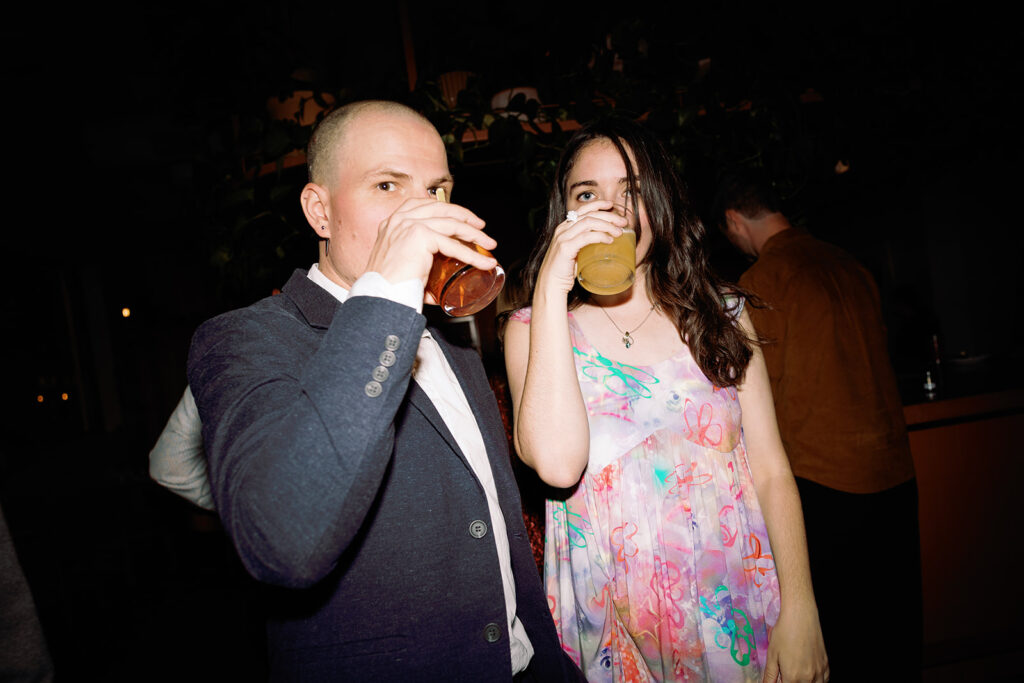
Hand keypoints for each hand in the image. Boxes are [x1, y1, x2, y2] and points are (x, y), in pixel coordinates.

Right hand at [363, 197, 495, 302]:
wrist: (380, 296)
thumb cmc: (387, 287)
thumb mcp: (402, 268)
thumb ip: (418, 271)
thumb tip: (436, 291)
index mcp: (392, 223)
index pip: (423, 205)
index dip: (447, 208)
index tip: (463, 218)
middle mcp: (399, 220)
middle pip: (441, 208)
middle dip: (465, 216)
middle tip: (481, 228)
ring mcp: (410, 225)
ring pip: (452, 224)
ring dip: (475, 235)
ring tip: (488, 244)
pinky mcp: (420, 236)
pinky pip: (453, 245)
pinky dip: (472, 255)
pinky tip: (482, 262)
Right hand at [535, 201, 627, 298]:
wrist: (550, 284)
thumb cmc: (564, 271)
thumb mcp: (575, 253)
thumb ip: (585, 245)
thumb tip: (606, 242)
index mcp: (564, 228)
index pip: (582, 209)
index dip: (597, 204)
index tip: (611, 204)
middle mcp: (562, 229)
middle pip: (589, 215)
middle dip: (608, 215)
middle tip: (623, 222)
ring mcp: (563, 238)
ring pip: (589, 223)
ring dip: (607, 225)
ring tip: (619, 232)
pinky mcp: (565, 248)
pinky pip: (586, 237)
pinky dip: (600, 236)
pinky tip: (609, 240)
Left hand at [762, 603, 828, 682]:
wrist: (801, 616)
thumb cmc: (784, 632)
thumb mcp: (772, 655)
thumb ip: (770, 675)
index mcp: (793, 677)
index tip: (780, 678)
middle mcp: (808, 677)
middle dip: (792, 682)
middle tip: (786, 675)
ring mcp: (819, 671)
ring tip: (797, 676)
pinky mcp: (826, 664)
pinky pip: (824, 680)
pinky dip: (818, 681)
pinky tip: (810, 676)